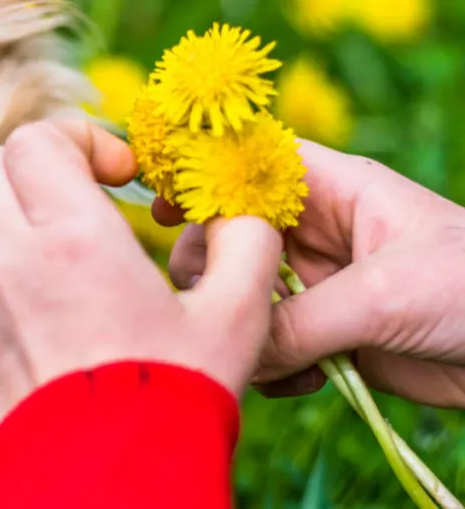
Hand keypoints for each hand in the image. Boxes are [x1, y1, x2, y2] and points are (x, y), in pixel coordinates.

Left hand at [0, 119, 282, 431]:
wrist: (108, 486)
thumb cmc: (174, 401)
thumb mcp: (236, 317)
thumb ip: (246, 243)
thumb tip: (239, 209)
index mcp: (73, 239)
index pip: (37, 139)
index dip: (81, 139)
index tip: (120, 177)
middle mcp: (13, 258)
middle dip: (40, 162)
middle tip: (89, 195)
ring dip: (17, 203)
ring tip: (70, 239)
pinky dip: (3, 250)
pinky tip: (53, 286)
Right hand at [157, 140, 464, 407]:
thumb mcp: (383, 295)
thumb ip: (300, 319)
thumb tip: (237, 345)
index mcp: (335, 190)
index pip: (252, 163)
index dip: (203, 173)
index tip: (160, 200)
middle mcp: (318, 232)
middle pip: (233, 234)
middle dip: (215, 267)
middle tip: (212, 298)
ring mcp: (320, 284)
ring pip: (246, 294)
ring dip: (246, 326)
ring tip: (269, 356)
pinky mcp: (329, 334)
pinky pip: (272, 343)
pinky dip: (273, 364)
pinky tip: (303, 381)